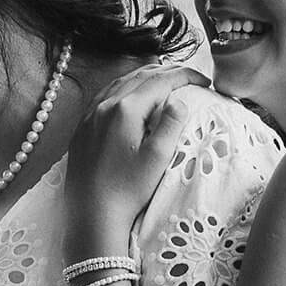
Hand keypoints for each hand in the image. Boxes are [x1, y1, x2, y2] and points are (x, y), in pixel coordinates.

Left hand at [66, 65, 203, 250]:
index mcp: (125, 109)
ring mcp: (90, 115)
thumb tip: (178, 100)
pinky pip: (105, 95)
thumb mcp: (158, 157)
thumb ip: (171, 123)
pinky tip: (130, 95)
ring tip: (164, 81)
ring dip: (145, 77)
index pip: (161, 81)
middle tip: (189, 78)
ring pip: (120, 82)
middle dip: (167, 72)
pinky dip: (124, 88)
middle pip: (140, 76)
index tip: (203, 81)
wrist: (92, 213)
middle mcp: (105, 106)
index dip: (185, 75)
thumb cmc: (127, 189)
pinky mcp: (82, 127)